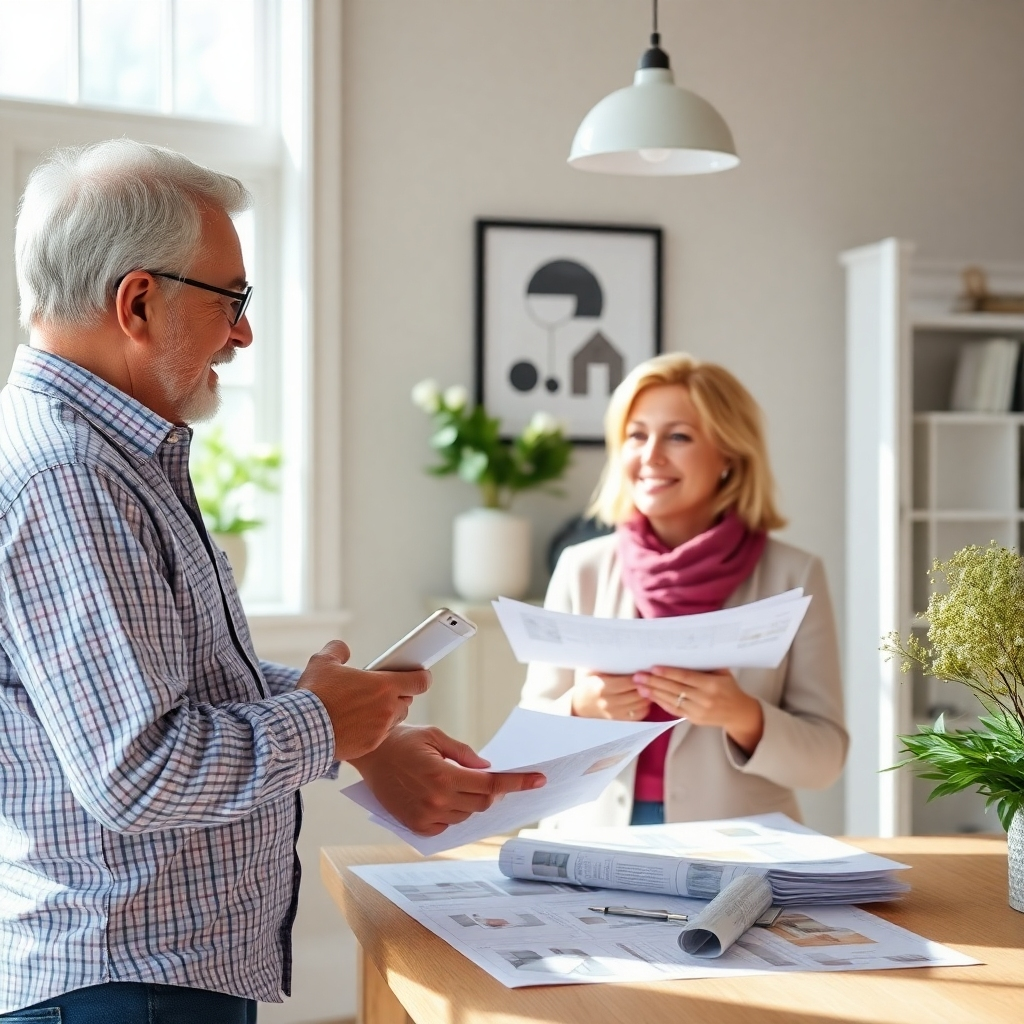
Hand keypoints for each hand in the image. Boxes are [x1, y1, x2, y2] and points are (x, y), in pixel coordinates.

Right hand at [297, 640, 429, 761]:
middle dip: (398, 695)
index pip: (420, 681)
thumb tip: (343, 649)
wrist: (302, 731)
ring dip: (388, 713)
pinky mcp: (370, 744)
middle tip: (381, 691)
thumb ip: (338, 650)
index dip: (422, 677)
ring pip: (395, 719)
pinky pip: (380, 735)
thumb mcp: (322, 662)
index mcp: (384, 685)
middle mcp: (387, 708)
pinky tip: (357, 725)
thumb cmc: (314, 696)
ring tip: (367, 708)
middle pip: (407, 701)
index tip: (420, 675)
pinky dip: (374, 729)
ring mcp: (380, 729)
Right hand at [351, 725, 545, 835]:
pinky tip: (445, 795)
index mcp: (443, 776)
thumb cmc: (402, 740)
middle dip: (494, 791)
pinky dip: (455, 811)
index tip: (538, 780)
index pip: (491, 785)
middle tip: (492, 777)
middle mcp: (436, 801)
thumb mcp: (436, 736)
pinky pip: (449, 825)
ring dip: (472, 800)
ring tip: (459, 781)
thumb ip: (464, 754)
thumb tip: (487, 768)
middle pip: (483, 803)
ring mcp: (425, 816)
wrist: (370, 755)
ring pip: (467, 815)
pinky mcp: (416, 826)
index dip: (518, 783)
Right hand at [571, 672, 650, 720]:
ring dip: (648, 695)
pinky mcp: (620, 721)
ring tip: (651, 686)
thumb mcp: (592, 672)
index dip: (639, 676)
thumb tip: (619, 651)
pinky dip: (646, 706)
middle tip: (652, 678)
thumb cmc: (589, 684)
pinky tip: (646, 698)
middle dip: (646, 685)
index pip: (628, 682)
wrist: (581, 705)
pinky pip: (640, 714)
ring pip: (641, 704)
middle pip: (637, 694)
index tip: (645, 670)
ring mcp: (615, 713)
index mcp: (602, 687)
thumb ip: (605, 664)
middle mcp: (609, 702)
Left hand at [633, 667, 763, 754]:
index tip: (653, 668)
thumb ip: (705, 664)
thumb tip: (686, 650)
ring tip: (639, 686)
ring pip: (672, 700)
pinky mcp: (694, 719)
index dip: (668, 673)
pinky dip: (661, 702)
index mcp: (712, 684)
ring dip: (653, 693)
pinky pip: (674, 710)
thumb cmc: (729, 688)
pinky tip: (650, 696)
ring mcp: (698, 711)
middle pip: (675, 689)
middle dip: (654, 682)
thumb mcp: (723, 672)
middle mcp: (704, 699)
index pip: (686, 677)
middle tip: (638, 676)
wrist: (738, 713)